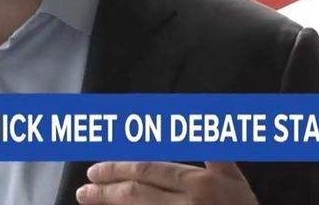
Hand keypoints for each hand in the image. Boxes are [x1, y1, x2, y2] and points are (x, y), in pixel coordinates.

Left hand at [76, 161, 256, 204]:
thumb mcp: (234, 179)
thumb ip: (214, 150)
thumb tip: (196, 121)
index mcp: (199, 183)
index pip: (149, 170)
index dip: (118, 168)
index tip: (96, 169)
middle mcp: (187, 204)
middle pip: (136, 192)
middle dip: (106, 187)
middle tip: (85, 187)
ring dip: (109, 203)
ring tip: (88, 199)